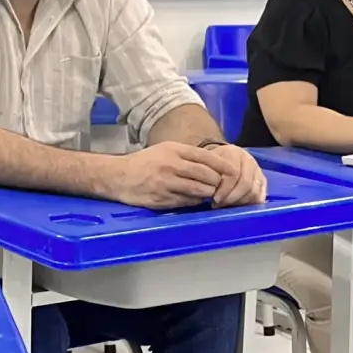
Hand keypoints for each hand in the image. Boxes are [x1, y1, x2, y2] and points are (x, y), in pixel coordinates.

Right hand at [110, 141, 227, 208]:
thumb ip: (188, 156)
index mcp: (174, 150)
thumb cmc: (145, 162)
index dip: (223, 166)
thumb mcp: (166, 150)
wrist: (118, 176)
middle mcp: (171, 165)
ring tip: (211, 194)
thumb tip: (214, 166)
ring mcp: (166, 183)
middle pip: (206, 175)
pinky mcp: (161, 199)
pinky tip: (194, 199)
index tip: (234, 171)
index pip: (207, 157)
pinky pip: (186, 202)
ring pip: (199, 190)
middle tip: (223, 187)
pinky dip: (194, 201)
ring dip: (208, 194)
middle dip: (218, 183)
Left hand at [193, 142, 267, 207]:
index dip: (224, 189)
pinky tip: (238, 206)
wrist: (224, 158)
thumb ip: (208, 176)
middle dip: (232, 198)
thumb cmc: (212, 164)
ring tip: (228, 205)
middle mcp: (249, 160)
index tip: (215, 199)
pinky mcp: (263, 180)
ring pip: (254, 191)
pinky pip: (260, 196)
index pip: (233, 174)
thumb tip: (209, 196)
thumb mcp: (207, 165)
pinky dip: (250, 203)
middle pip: (246, 184)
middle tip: (220, 204)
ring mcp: (258, 170)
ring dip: (240, 202)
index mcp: (234, 153)